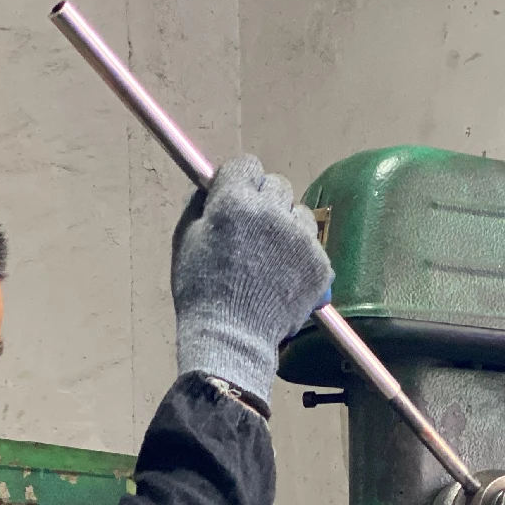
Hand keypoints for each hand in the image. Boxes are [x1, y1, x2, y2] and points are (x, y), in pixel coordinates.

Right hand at [171, 154, 333, 406]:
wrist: (232, 339)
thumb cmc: (201, 292)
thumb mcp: (185, 241)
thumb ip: (201, 205)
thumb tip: (213, 184)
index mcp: (234, 201)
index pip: (246, 165)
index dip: (240, 181)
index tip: (235, 198)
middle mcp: (272, 212)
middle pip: (277, 185)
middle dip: (265, 202)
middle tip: (252, 232)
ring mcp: (300, 238)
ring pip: (299, 213)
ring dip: (287, 226)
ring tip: (270, 257)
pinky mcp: (320, 263)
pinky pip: (314, 245)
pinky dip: (301, 256)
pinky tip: (284, 277)